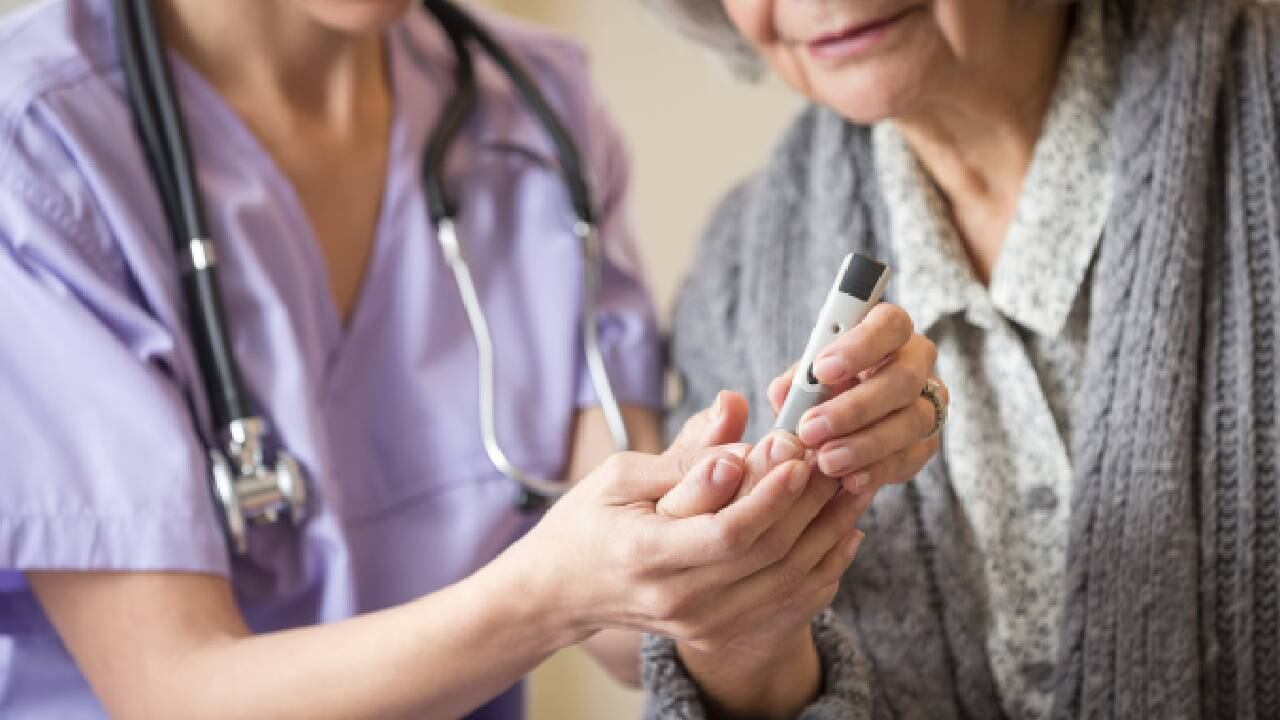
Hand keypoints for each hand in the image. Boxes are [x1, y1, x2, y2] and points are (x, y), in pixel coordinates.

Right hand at [505, 393, 862, 655]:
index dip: (771, 494)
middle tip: (836, 459)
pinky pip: (786, 605)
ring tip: (851, 487)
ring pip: (785, 581)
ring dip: (828, 533)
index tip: (798, 454)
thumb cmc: (587, 522)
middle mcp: (677, 599)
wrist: (563, 592)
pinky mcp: (716, 632)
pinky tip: (841, 533)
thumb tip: (734, 412)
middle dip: (810, 503)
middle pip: (766, 556)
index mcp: (646, 554)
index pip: (727, 532)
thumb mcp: (620, 474)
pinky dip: (822, 568)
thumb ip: (684, 452)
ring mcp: (700, 623)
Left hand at [768, 303, 945, 493]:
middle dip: (855, 407)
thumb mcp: (805, 379)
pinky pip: (911, 457)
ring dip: (865, 444)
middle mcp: (917, 363)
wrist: (842, 427)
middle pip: (903, 378)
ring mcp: (929, 403)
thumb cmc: (824, 389)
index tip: (821, 370)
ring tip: (826, 461)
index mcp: (889, 333)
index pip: (890, 324)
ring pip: (912, 421)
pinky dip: (877, 471)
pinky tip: (849, 479)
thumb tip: (784, 394)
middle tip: (811, 429)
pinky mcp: (928, 442)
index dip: (860, 346)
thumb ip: (795, 384)